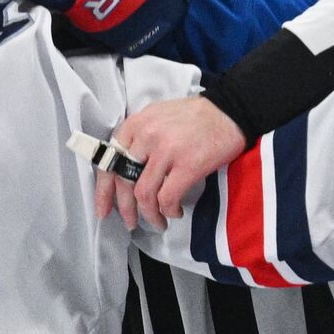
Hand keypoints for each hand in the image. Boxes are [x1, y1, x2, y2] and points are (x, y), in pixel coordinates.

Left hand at [94, 96, 247, 230]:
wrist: (230, 111)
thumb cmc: (195, 117)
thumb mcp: (157, 117)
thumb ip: (139, 138)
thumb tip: (124, 170)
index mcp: (136, 124)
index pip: (109, 162)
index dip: (103, 191)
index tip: (103, 209)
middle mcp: (147, 136)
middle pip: (123, 181)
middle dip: (125, 209)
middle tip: (130, 222)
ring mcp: (167, 150)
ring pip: (144, 194)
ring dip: (149, 214)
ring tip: (158, 221)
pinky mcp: (188, 165)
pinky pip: (167, 197)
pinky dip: (168, 210)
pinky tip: (174, 211)